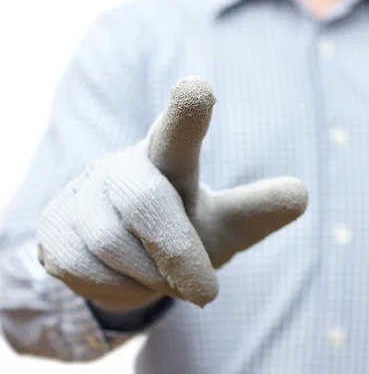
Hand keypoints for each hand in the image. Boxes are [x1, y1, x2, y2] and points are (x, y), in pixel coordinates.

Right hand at [37, 76, 308, 310]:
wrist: (123, 261)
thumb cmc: (181, 233)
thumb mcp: (224, 228)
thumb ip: (257, 212)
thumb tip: (301, 195)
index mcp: (168, 159)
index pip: (176, 135)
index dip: (187, 117)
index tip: (197, 87)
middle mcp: (123, 168)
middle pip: (148, 202)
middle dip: (177, 250)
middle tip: (207, 295)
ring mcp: (84, 196)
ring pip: (117, 247)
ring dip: (152, 276)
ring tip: (162, 274)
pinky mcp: (53, 229)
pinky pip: (88, 271)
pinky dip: (119, 287)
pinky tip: (123, 276)